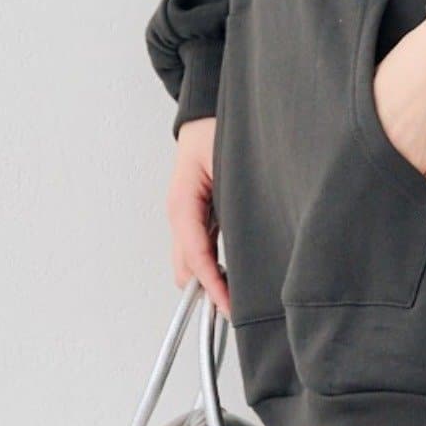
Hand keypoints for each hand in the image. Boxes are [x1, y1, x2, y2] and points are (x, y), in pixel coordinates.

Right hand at [167, 116, 230, 318]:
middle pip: (186, 267)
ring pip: (190, 263)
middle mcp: (179, 214)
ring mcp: (184, 217)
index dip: (213, 285)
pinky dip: (213, 267)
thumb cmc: (215, 132)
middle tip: (239, 309)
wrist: (205, 116)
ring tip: (240, 298)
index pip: (195, 255)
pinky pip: (199, 250)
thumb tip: (246, 236)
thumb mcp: (228, 164)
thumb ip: (232, 202)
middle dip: (210, 290)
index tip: (230, 307)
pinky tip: (234, 275)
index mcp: (183, 204)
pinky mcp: (195, 217)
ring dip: (211, 280)